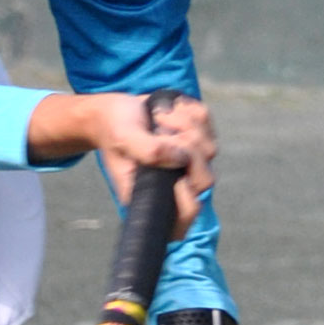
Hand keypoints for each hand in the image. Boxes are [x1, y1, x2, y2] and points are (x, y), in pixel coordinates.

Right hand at [24, 86, 218, 230]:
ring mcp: (190, 165)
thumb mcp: (123, 139)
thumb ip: (149, 151)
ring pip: (209, 148)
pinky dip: (189, 111)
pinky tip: (168, 111)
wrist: (115, 112)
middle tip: (160, 131)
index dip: (187, 195)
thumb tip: (182, 158)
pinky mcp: (197, 141)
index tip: (172, 170)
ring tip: (158, 118)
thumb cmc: (113, 131)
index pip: (187, 213)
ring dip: (184, 124)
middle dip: (186, 147)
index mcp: (152, 196)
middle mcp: (175, 185)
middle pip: (205, 178)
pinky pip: (207, 125)